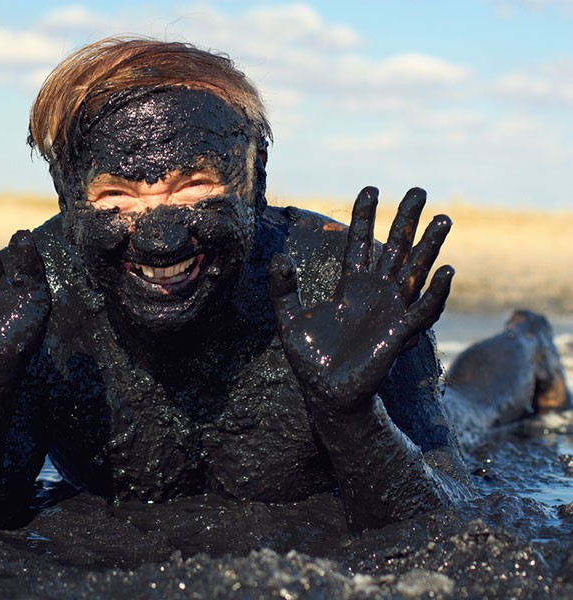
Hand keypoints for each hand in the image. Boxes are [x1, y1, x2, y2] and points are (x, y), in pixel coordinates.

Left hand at [268, 187, 452, 414]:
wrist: (327, 394)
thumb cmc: (312, 359)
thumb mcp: (289, 320)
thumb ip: (282, 290)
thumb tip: (278, 258)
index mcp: (350, 287)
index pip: (360, 243)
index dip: (365, 218)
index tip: (371, 188)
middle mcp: (375, 294)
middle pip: (395, 249)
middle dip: (406, 220)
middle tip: (419, 189)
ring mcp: (390, 311)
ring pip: (415, 271)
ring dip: (429, 246)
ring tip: (443, 218)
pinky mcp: (398, 333)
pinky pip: (422, 310)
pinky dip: (435, 292)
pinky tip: (445, 271)